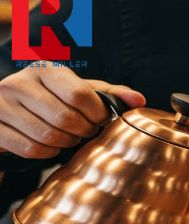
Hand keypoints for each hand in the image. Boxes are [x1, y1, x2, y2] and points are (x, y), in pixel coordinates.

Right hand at [0, 62, 144, 158]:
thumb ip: (110, 94)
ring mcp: (1, 104)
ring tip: (66, 136)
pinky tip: (48, 144)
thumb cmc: (51, 99)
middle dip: (82, 131)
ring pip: (49, 137)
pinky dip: (46, 153)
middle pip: (67, 119)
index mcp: (45, 70)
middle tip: (83, 131)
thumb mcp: (79, 91)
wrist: (5, 110)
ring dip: (65, 143)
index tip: (99, 119)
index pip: (81, 95)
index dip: (97, 114)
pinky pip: (32, 149)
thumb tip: (140, 100)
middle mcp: (19, 83)